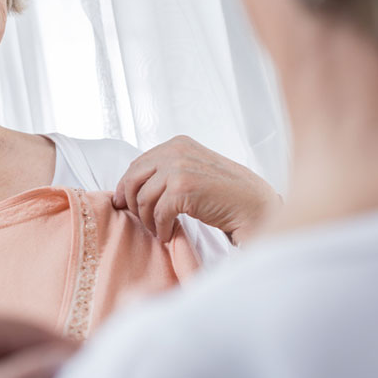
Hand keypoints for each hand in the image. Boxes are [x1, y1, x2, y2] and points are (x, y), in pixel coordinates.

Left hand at [113, 135, 277, 243]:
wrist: (253, 204)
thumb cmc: (224, 191)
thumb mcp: (193, 168)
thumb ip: (167, 169)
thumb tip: (132, 185)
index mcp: (176, 143)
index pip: (137, 164)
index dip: (127, 186)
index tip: (124, 203)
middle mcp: (175, 151)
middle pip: (134, 179)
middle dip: (132, 203)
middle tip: (141, 220)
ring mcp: (178, 169)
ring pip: (143, 199)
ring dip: (148, 220)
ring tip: (158, 229)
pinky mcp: (183, 189)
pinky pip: (158, 214)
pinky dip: (160, 228)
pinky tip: (168, 234)